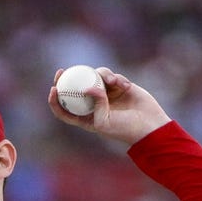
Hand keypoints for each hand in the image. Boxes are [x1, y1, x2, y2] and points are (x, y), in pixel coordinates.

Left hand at [48, 67, 171, 145]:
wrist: (149, 125)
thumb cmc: (124, 129)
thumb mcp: (104, 122)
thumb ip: (96, 104)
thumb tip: (89, 86)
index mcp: (86, 117)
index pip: (65, 109)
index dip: (55, 100)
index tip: (53, 88)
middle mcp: (94, 104)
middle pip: (75, 89)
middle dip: (66, 78)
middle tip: (62, 71)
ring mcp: (106, 94)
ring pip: (95, 78)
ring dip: (102, 75)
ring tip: (113, 81)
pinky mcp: (119, 86)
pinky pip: (112, 76)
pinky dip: (117, 79)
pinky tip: (125, 86)